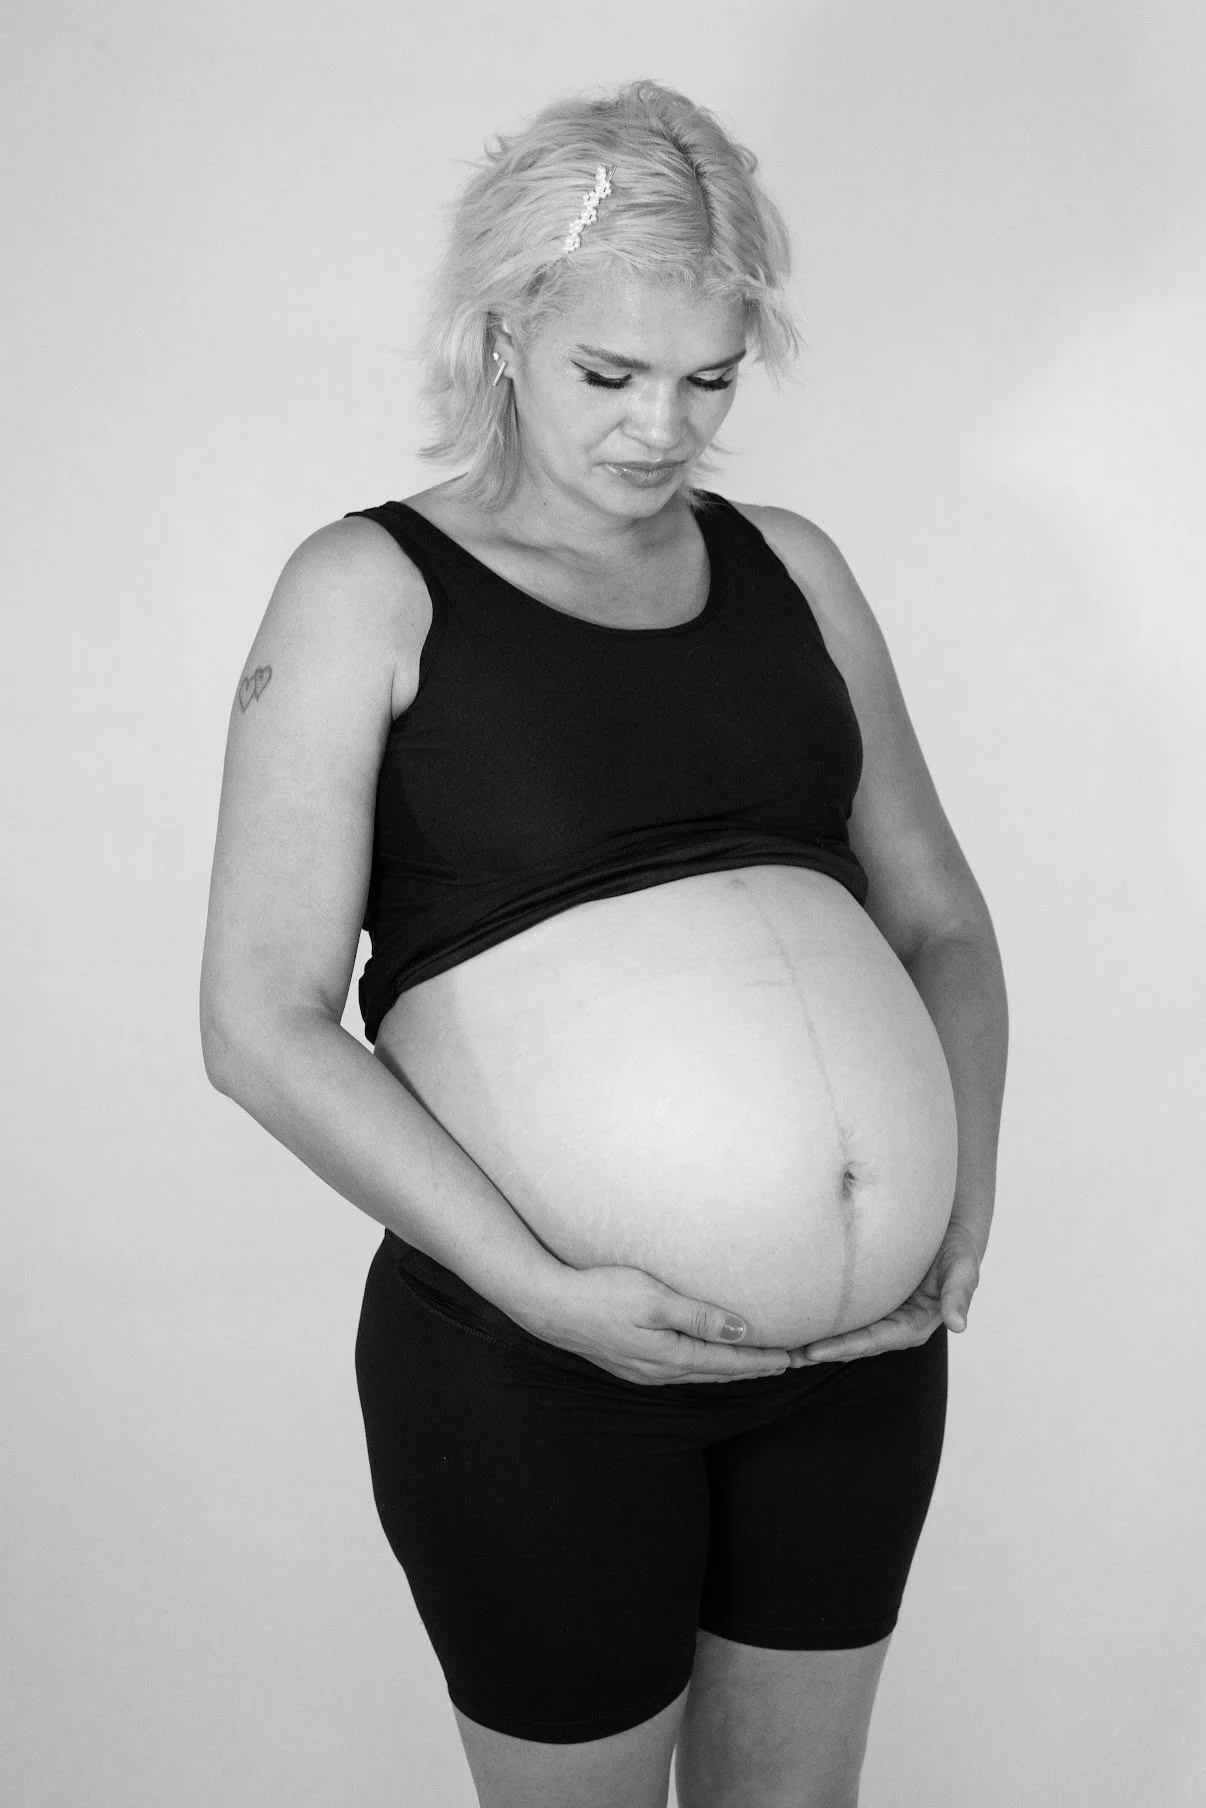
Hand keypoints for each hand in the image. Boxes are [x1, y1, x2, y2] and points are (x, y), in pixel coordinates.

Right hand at [532, 1264, 794, 1385]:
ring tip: (754, 1361)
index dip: (762, 1361)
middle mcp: (659, 1371)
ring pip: (697, 1372)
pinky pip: (679, 1368)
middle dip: (752, 1367)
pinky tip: (704, 1356)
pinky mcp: (629, 1361)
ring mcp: (642, 1370)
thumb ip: (697, 1316)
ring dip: (728, 1367)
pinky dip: (702, 1363)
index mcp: (669, 1357)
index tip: (793, 1359)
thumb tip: (740, 1331)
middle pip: (717, 1372)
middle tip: (786, 1363)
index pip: (728, 1362)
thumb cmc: (600, 1294)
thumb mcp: (654, 1300)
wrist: (549, 1306)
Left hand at [788, 1218, 982, 1364]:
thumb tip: (959, 1325)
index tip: (813, 1352)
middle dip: (823, 1352)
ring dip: (818, 1342)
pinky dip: (824, 1321)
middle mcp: (896, 1325)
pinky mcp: (873, 1301)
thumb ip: (959, 1294)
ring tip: (784, 1348)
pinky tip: (798, 1320)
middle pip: (855, 1344)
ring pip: (847, 1333)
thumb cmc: (958, 1247)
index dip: (845, 1347)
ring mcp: (883, 1314)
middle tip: (786, 1356)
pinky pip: (846, 1316)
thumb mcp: (963, 1267)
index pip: (874, 1341)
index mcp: (915, 1324)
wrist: (952, 1229)